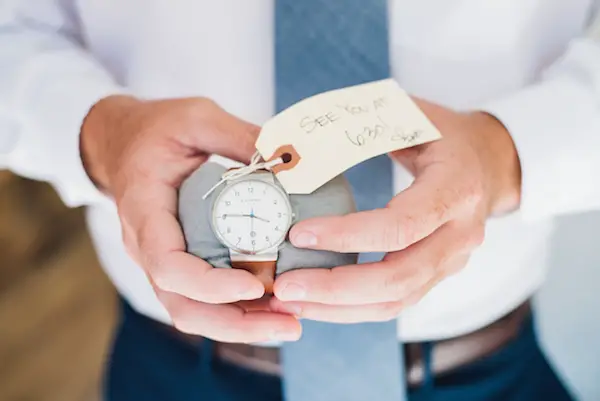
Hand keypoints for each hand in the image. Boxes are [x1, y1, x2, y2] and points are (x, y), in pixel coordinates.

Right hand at [81, 95, 300, 341]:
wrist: (122, 143)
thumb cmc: (155, 129)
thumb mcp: (195, 118)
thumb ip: (238, 135)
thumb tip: (290, 156)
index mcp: (145, 211)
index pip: (168, 265)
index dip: (210, 284)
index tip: (255, 284)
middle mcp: (147, 247)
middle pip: (183, 306)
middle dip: (236, 323)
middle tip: (289, 325)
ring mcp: (160, 261)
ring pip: (193, 311)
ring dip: (240, 325)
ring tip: (289, 323)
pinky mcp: (178, 263)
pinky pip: (202, 300)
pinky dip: (236, 311)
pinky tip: (274, 307)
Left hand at [270, 98, 520, 322]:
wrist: (491, 161)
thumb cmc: (446, 134)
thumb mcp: (412, 115)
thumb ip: (364, 124)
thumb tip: (299, 141)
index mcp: (456, 189)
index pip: (401, 225)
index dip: (349, 236)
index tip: (300, 235)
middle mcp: (460, 234)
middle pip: (398, 277)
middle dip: (336, 287)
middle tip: (285, 286)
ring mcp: (452, 260)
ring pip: (395, 300)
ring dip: (339, 307)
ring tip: (291, 301)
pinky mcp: (437, 273)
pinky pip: (395, 301)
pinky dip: (353, 308)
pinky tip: (317, 302)